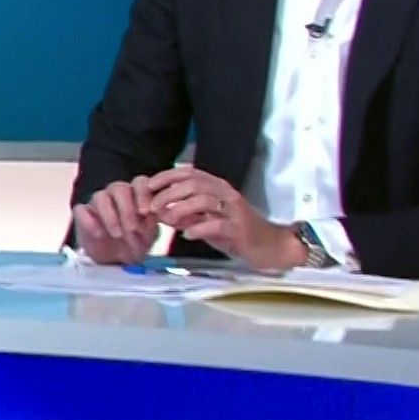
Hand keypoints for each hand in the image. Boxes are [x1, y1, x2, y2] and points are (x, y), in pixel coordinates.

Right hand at [71, 177, 157, 263]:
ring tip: (117, 235)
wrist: (115, 259)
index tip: (146, 212)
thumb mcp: (149, 236)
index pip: (140, 183)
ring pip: (100, 196)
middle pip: (119, 187)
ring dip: (110, 216)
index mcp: (136, 194)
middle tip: (132, 228)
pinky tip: (99, 234)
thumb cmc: (135, 242)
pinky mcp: (83, 214)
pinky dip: (89, 221)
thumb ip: (151, 224)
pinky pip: (81, 210)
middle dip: (126, 208)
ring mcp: (98, 203)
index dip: (143, 194)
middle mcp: (117, 194)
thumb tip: (149, 216)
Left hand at [145, 166, 305, 271]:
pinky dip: (198, 228)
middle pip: (193, 184)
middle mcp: (226, 194)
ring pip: (203, 200)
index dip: (166, 176)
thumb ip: (185, 214)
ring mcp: (234, 211)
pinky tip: (187, 234)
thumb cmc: (235, 232)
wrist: (269, 247)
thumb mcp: (206, 219)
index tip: (148, 185)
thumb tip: (158, 211)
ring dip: (180, 209)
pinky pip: (217, 224)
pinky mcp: (239, 229)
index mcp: (217, 187)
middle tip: (152, 208)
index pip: (189, 172)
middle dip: (168, 194)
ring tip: (167, 220)